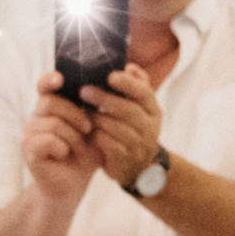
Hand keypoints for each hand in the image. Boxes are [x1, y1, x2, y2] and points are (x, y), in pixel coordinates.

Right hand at [22, 70, 104, 200]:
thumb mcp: (98, 129)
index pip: (45, 85)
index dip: (50, 79)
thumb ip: (103, 106)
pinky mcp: (28, 149)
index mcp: (52, 106)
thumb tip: (127, 74)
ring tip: (77, 148)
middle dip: (76, 115)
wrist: (73, 185)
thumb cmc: (86, 155)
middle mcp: (37, 116)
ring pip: (53, 123)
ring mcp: (30, 132)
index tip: (60, 79)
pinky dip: (62, 148)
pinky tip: (64, 155)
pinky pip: (48, 140)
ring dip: (72, 137)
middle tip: (88, 129)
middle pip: (51, 102)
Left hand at [81, 65, 164, 188]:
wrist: (139, 168)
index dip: (127, 84)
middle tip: (84, 91)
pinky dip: (98, 136)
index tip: (109, 76)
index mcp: (152, 110)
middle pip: (129, 110)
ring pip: (118, 128)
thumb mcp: (139, 109)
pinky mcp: (126, 160)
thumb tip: (129, 67)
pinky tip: (87, 130)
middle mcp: (150, 127)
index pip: (144, 93)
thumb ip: (135, 87)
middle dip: (105, 100)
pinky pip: (110, 145)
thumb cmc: (132, 130)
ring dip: (98, 118)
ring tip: (82, 110)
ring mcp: (139, 145)